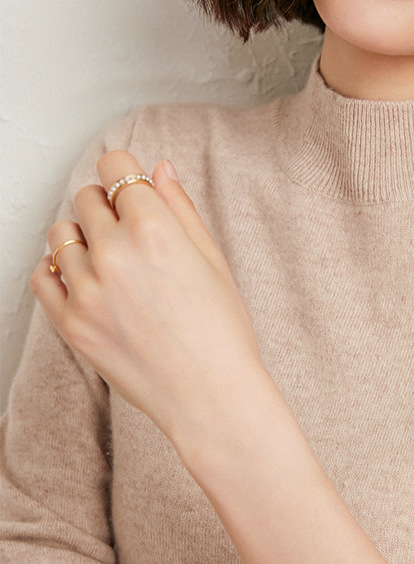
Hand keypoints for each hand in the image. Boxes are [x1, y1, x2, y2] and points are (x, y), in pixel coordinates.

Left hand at [31, 151, 265, 443]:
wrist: (210, 396)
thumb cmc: (222, 332)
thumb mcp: (212, 259)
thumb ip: (180, 207)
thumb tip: (158, 169)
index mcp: (154, 229)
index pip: (115, 167)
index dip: (126, 175)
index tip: (132, 190)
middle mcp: (114, 253)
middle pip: (86, 197)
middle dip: (107, 206)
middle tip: (130, 234)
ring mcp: (86, 289)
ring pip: (61, 234)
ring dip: (82, 237)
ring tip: (111, 262)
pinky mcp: (70, 323)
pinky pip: (42, 276)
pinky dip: (57, 271)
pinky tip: (85, 281)